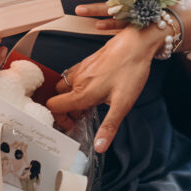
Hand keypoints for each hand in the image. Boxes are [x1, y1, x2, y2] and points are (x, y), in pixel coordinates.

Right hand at [46, 23, 163, 151]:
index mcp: (83, 92)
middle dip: (66, 108)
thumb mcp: (122, 104)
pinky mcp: (87, 61)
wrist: (136, 44)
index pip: (54, 107)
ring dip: (71, 96)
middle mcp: (78, 80)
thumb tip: (100, 146)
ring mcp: (81, 68)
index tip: (72, 125)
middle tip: (82, 115)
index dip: (59, 119)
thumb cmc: (131, 71)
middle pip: (58, 97)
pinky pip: (73, 75)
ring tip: (88, 101)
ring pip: (64, 85)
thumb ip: (109, 126)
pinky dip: (77, 84)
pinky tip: (93, 86)